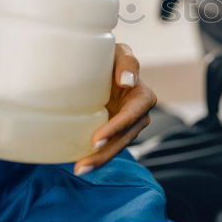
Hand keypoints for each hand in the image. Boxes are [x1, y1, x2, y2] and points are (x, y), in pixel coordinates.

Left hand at [74, 44, 156, 174]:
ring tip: (79, 169)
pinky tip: (78, 164)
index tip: (96, 139)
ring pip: (116, 147)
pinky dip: (94, 157)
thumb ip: (128, 62)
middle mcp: (138, 115)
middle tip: (83, 163)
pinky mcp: (113, 132)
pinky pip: (107, 147)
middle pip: (124, 138)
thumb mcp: (121, 52)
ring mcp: (126, 127)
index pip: (132, 116)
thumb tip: (127, 82)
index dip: (116, 128)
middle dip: (106, 153)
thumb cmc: (111, 56)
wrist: (100, 67)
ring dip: (99, 160)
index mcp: (143, 97)